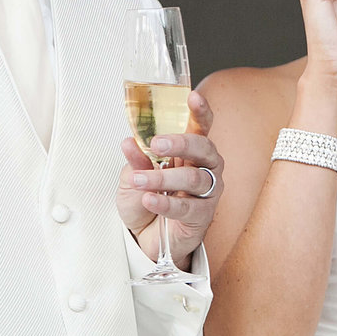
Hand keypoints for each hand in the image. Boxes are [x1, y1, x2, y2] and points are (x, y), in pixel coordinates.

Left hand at [117, 90, 224, 268]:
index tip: (193, 97)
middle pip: (204, 148)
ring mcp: (207, 193)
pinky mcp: (202, 217)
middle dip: (181, 143)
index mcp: (190, 151)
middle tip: (157, 144)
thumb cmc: (145, 200)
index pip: (201, 126)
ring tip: (140, 180)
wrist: (145, 238)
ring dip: (163, 178)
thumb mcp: (133, 175)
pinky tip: (149, 200)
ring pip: (194, 179)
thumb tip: (129, 141)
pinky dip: (165, 204)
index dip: (200, 111)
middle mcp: (204, 168)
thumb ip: (136, 159)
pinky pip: (188, 208)